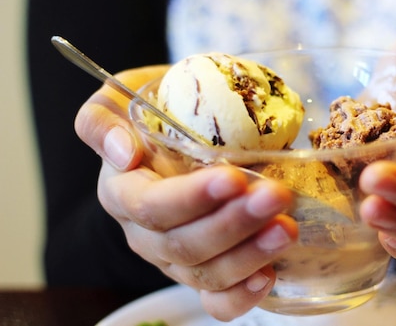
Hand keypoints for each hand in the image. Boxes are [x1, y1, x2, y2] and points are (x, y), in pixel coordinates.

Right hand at [75, 66, 297, 320]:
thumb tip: (123, 152)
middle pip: (184, 244)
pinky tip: (269, 277)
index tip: (234, 178)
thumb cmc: (152, 112)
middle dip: (233, 223)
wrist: (172, 129)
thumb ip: (101, 121)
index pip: (151, 206)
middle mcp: (144, 234)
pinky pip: (215, 300)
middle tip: (276, 197)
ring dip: (249, 254)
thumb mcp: (117, 103)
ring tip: (286, 229)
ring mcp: (173, 259)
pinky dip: (241, 296)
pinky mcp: (200, 273)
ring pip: (205, 273)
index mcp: (122, 193)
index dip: (192, 198)